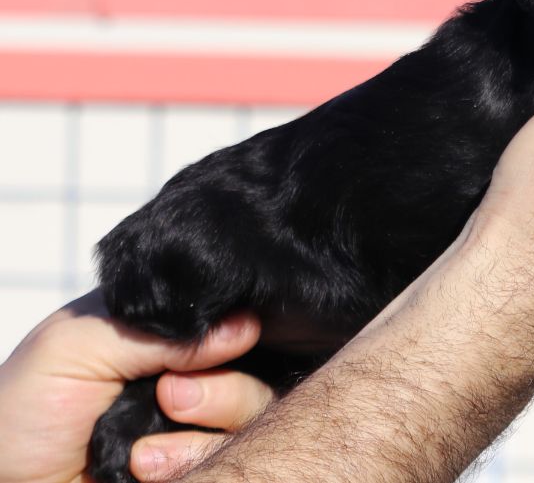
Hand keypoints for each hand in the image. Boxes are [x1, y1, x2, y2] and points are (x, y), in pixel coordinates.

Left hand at [0, 291, 269, 482]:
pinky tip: (142, 468)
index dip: (238, 331)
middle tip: (170, 397)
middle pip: (258, 369)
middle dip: (222, 390)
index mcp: (168, 331)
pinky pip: (231, 457)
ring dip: (198, 434)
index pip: (233, 316)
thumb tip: (245, 325)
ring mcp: (197, 423)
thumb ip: (160, 331)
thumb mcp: (78, 346)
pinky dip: (188, 462)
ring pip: (252, 416)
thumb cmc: (23, 409)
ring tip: (142, 453)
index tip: (224, 345)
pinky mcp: (195, 462)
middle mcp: (193, 371)